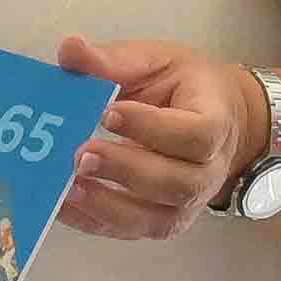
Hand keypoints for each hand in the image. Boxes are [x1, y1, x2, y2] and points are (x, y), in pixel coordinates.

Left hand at [51, 36, 262, 241]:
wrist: (213, 121)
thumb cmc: (182, 88)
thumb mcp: (154, 62)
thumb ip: (113, 60)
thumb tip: (70, 48)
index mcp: (216, 122)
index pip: (196, 134)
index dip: (153, 127)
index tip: (110, 112)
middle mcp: (208, 171)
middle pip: (178, 182)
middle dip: (126, 170)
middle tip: (81, 154)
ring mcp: (187, 204)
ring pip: (156, 218)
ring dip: (109, 205)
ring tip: (68, 187)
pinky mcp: (161, 222)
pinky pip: (130, 231)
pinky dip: (95, 221)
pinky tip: (63, 205)